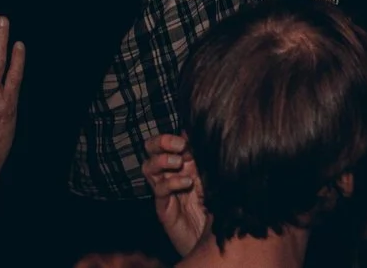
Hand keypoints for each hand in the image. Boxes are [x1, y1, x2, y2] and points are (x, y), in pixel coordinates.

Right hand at [143, 133, 209, 259]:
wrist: (217, 237)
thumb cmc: (218, 204)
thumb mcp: (213, 175)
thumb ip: (204, 156)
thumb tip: (196, 130)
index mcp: (182, 162)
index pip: (168, 141)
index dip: (175, 135)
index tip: (189, 136)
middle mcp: (169, 173)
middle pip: (151, 149)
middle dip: (161, 141)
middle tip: (178, 144)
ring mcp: (164, 190)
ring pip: (148, 167)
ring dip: (162, 160)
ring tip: (179, 162)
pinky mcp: (164, 208)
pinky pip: (159, 190)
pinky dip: (171, 182)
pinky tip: (186, 182)